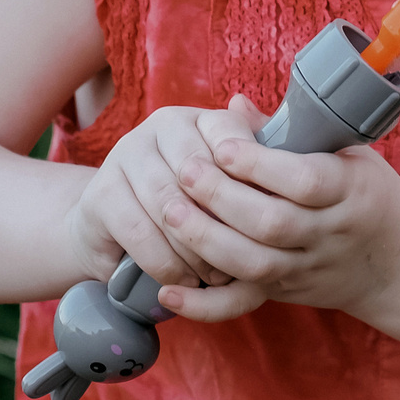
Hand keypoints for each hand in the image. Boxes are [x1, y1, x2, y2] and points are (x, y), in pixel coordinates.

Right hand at [64, 105, 257, 301]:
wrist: (116, 231)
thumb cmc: (189, 210)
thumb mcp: (228, 193)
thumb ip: (258, 178)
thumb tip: (298, 169)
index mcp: (199, 119)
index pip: (231, 139)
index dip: (249, 183)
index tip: (263, 219)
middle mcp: (160, 125)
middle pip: (201, 175)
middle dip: (224, 225)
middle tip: (244, 259)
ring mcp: (126, 154)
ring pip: (171, 206)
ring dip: (196, 250)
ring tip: (215, 275)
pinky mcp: (101, 192)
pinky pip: (141, 231)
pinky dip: (166, 262)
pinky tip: (181, 280)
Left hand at [149, 94, 399, 324]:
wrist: (399, 262)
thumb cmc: (369, 193)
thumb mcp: (349, 154)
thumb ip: (293, 133)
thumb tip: (234, 106)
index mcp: (349, 190)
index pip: (305, 181)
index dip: (260, 165)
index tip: (224, 144)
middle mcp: (329, 233)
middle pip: (272, 223)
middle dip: (221, 196)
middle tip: (184, 170)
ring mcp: (306, 268)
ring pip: (254, 263)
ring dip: (206, 239)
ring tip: (170, 210)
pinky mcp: (285, 292)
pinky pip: (242, 304)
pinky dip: (204, 304)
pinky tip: (168, 292)